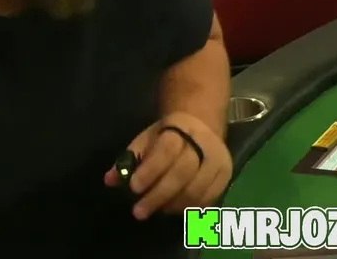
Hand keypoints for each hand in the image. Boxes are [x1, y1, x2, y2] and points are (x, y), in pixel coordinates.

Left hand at [104, 111, 231, 219]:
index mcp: (182, 129)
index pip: (168, 150)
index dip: (151, 170)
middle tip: (139, 211)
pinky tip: (174, 210)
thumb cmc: (168, 135)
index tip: (134, 188)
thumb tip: (110, 180)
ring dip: (173, 205)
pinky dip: (190, 208)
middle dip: (159, 194)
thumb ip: (129, 158)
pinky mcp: (226, 175)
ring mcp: (219, 160)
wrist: (201, 125)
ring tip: (156, 211)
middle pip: (183, 172)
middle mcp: (205, 143)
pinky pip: (209, 199)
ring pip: (197, 189)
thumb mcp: (146, 138)